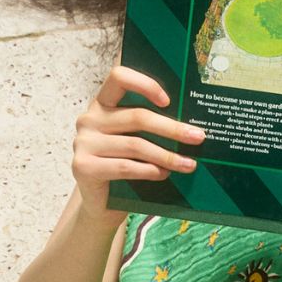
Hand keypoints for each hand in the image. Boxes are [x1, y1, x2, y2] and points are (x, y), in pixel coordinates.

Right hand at [72, 65, 205, 220]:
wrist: (100, 204)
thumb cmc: (123, 167)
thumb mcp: (134, 139)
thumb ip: (148, 127)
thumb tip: (190, 124)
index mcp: (102, 103)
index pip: (118, 77)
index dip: (145, 85)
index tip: (168, 101)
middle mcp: (89, 119)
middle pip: (137, 116)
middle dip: (172, 128)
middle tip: (198, 137)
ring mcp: (83, 143)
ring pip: (135, 144)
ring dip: (167, 156)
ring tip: (188, 164)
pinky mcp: (83, 166)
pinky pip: (125, 166)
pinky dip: (150, 171)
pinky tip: (164, 174)